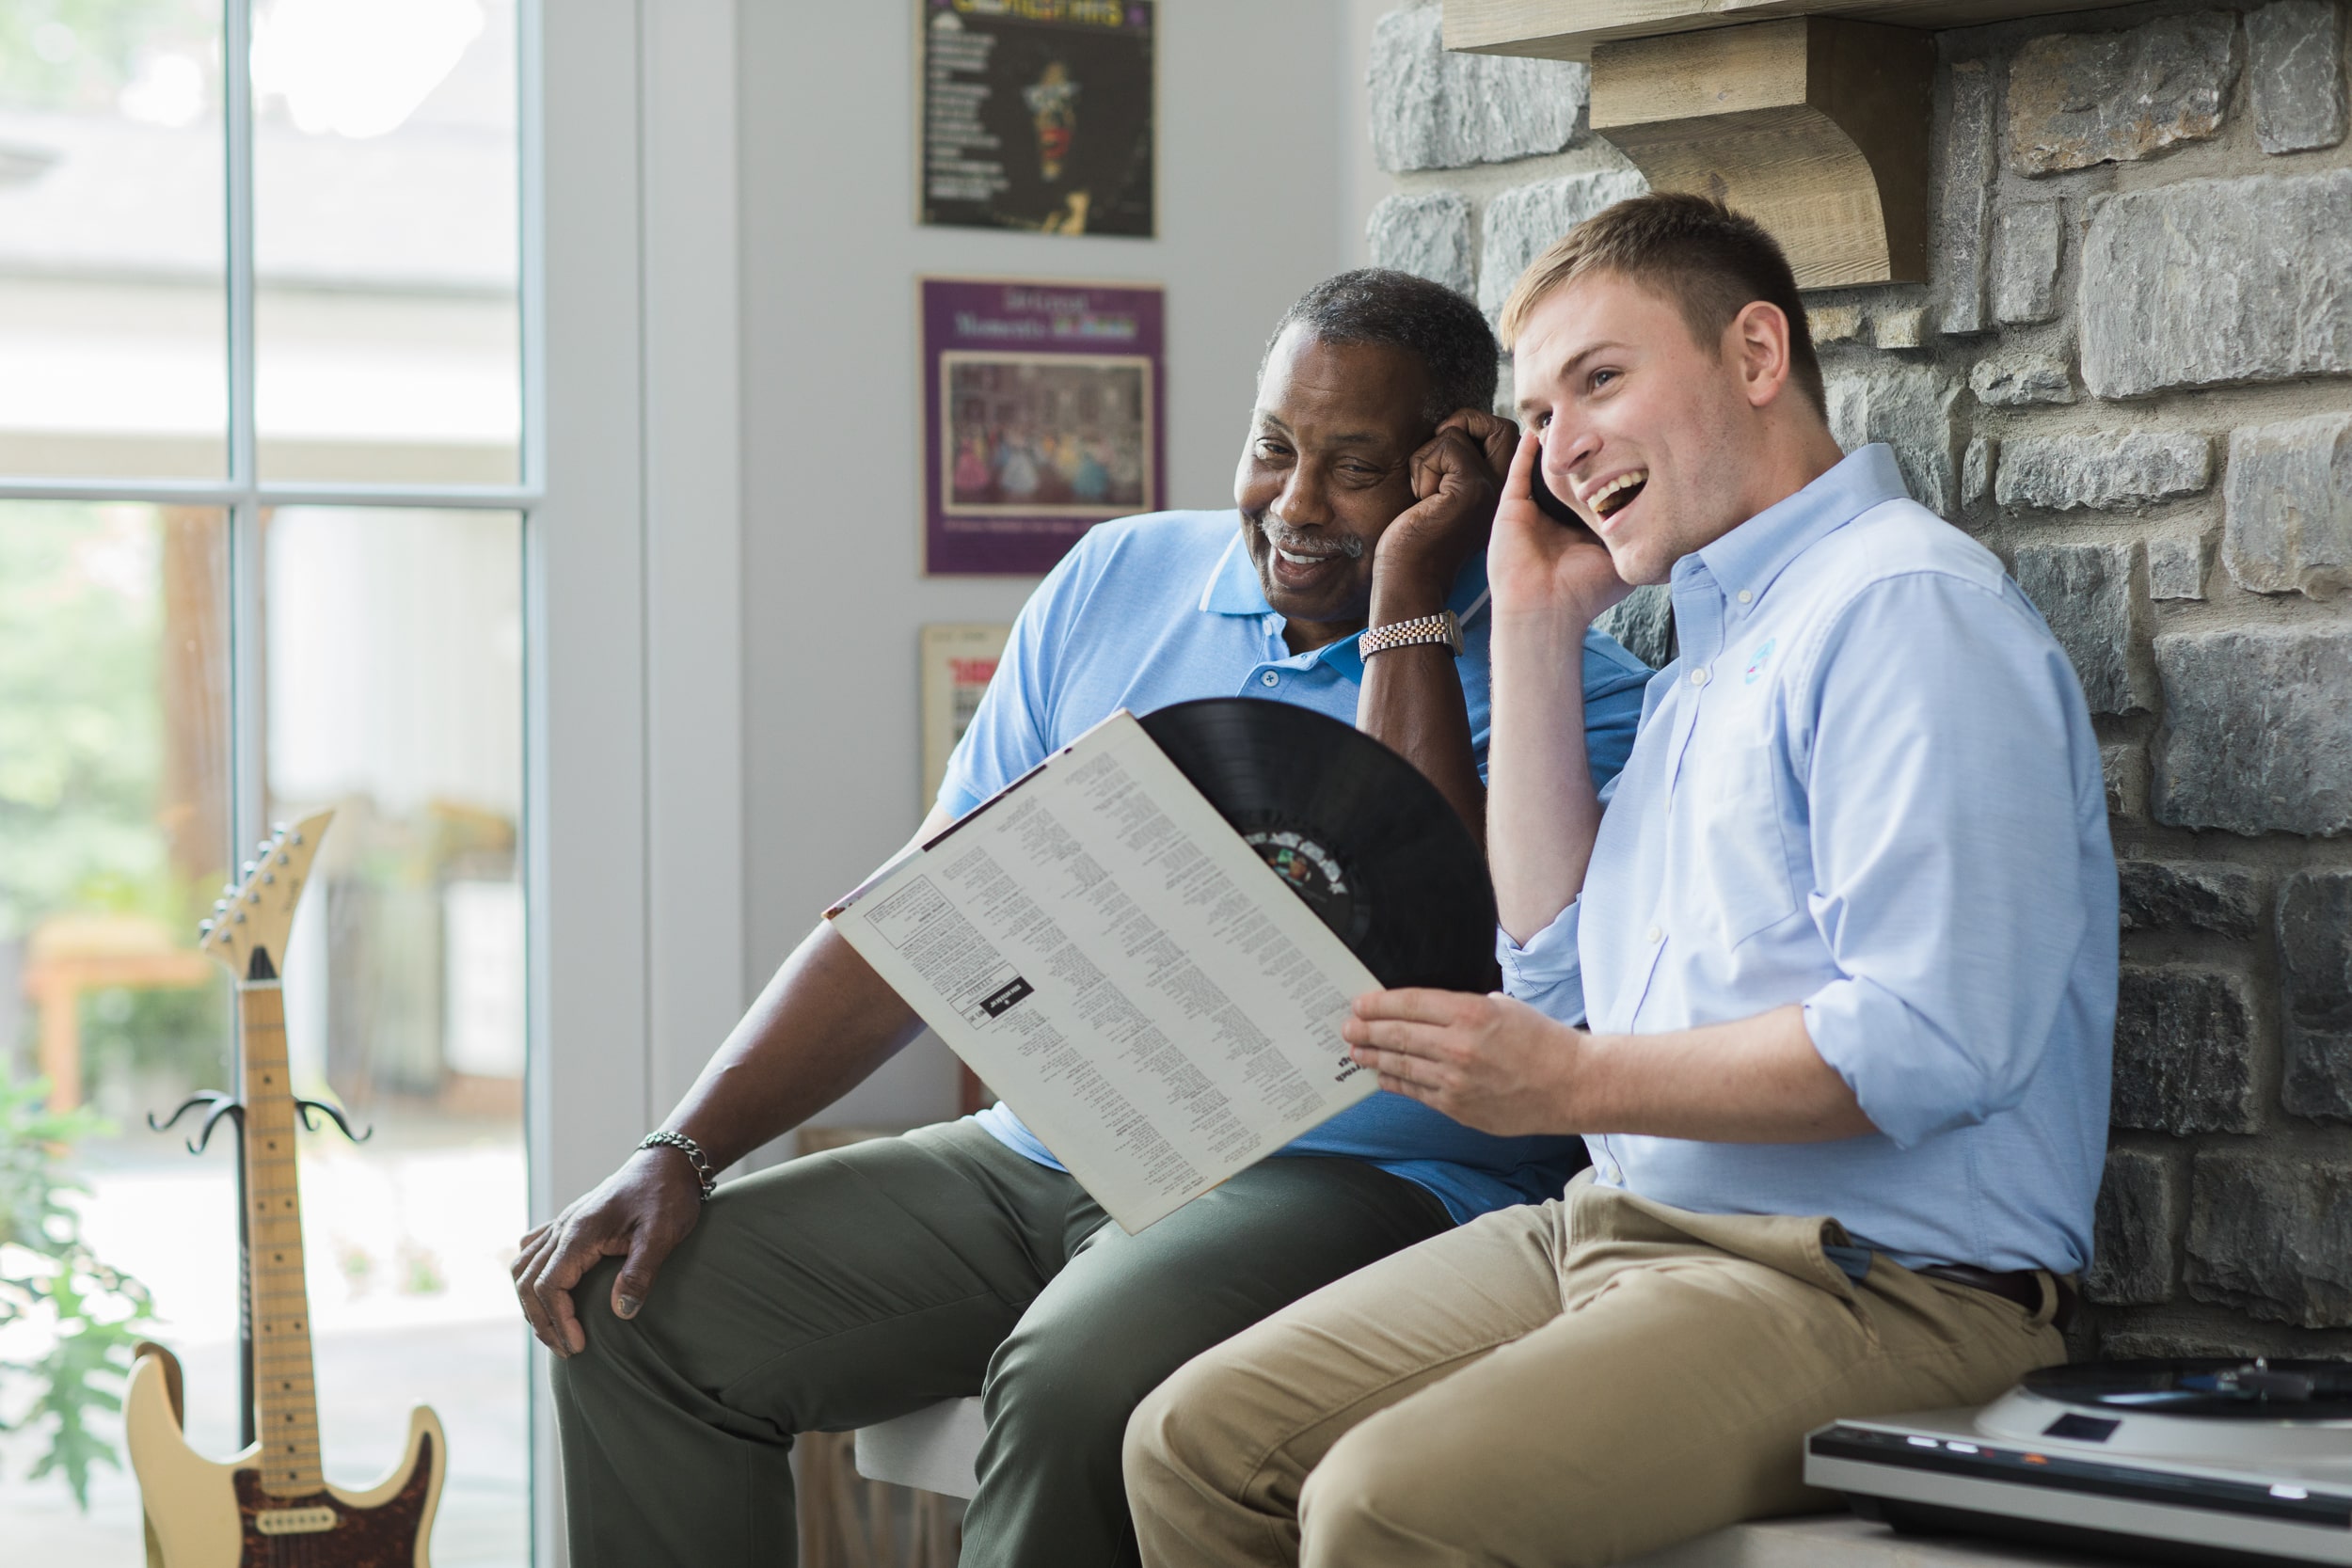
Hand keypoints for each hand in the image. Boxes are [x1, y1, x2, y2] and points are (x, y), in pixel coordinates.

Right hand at [511, 1148, 702, 1355]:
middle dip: (542, 1321)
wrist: (669, 1162)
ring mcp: (564, 1222)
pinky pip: (533, 1249)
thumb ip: (640, 1272)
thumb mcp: (663, 1234)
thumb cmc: (668, 1196)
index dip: (559, 1321)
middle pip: (528, 1281)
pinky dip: (530, 1275)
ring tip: (553, 1331)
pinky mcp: (571, 1222)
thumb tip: (620, 1312)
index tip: (578, 1346)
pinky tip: (543, 1291)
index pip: (550, 1285)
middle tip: (567, 1349)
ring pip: (524, 1266)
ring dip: (531, 1302)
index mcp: (580, 1232)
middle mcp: (563, 1227)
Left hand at [1342, 987, 1582, 1136]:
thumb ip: (1462, 1007)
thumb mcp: (1502, 1006)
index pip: (1410, 1004)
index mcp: (1471, 1013)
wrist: (1571, 1085)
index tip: (1360, 1003)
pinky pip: (1417, 1092)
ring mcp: (1456, 1081)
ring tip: (1356, 1052)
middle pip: (1398, 1035)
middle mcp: (1458, 1047)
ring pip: (1402, 1066)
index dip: (1378, 1004)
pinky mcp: (1459, 1108)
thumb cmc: (1542, 1041)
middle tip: (1347, 1028)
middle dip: (1366, 1031)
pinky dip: (1396, 1082)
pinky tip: (1382, 1076)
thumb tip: (1425, 1010)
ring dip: (1373, 1058)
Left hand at [1371, 409, 1516, 603]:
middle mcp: (1505, 490)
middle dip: (1462, 423)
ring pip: (1460, 432)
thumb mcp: (1447, 495)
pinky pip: (1446, 445)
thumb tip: (1452, 427)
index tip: (1446, 453)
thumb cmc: (1417, 539)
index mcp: (1503, 493)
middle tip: (1437, 451)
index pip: (1507, 435)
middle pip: (1499, 425)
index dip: (1475, 428)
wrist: (1410, 579)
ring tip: (1425, 493)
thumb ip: (1461, 466)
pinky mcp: (1471, 488)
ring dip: (1428, 455)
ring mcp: (1491, 488)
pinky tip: (1421, 499)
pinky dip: (1422, 466)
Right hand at [1488, 430, 1630, 626]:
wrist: (1546, 611)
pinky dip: (1525, 450)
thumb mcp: (1624, 563)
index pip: (1596, 492)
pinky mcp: (1511, 509)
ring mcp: (1532, 513)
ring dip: (1553, 448)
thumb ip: (1641, 542)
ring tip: (1568, 417)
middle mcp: (1556, 520)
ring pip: (1544, 472)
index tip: (1627, 443)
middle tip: (1598, 421)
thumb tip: (1679, 531)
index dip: (1609, 470)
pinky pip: (1518, 472)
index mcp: (1580, 531)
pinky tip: (1537, 429)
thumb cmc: (1586, 594)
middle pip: (1570, 478)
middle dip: (1582, 454)